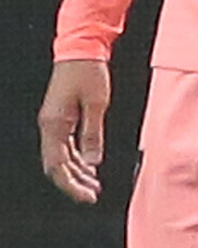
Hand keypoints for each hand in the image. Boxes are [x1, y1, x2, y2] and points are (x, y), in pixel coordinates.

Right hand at [37, 59, 109, 204]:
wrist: (81, 51)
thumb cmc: (88, 73)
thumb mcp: (97, 104)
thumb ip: (93, 134)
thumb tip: (93, 162)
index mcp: (54, 124)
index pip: (57, 165)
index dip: (71, 184)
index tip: (86, 196)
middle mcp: (50, 126)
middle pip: (56, 165)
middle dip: (73, 183)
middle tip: (92, 196)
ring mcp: (54, 123)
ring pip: (61, 157)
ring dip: (76, 173)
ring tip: (94, 185)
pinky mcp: (61, 119)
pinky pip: (66, 146)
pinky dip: (77, 159)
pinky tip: (90, 167)